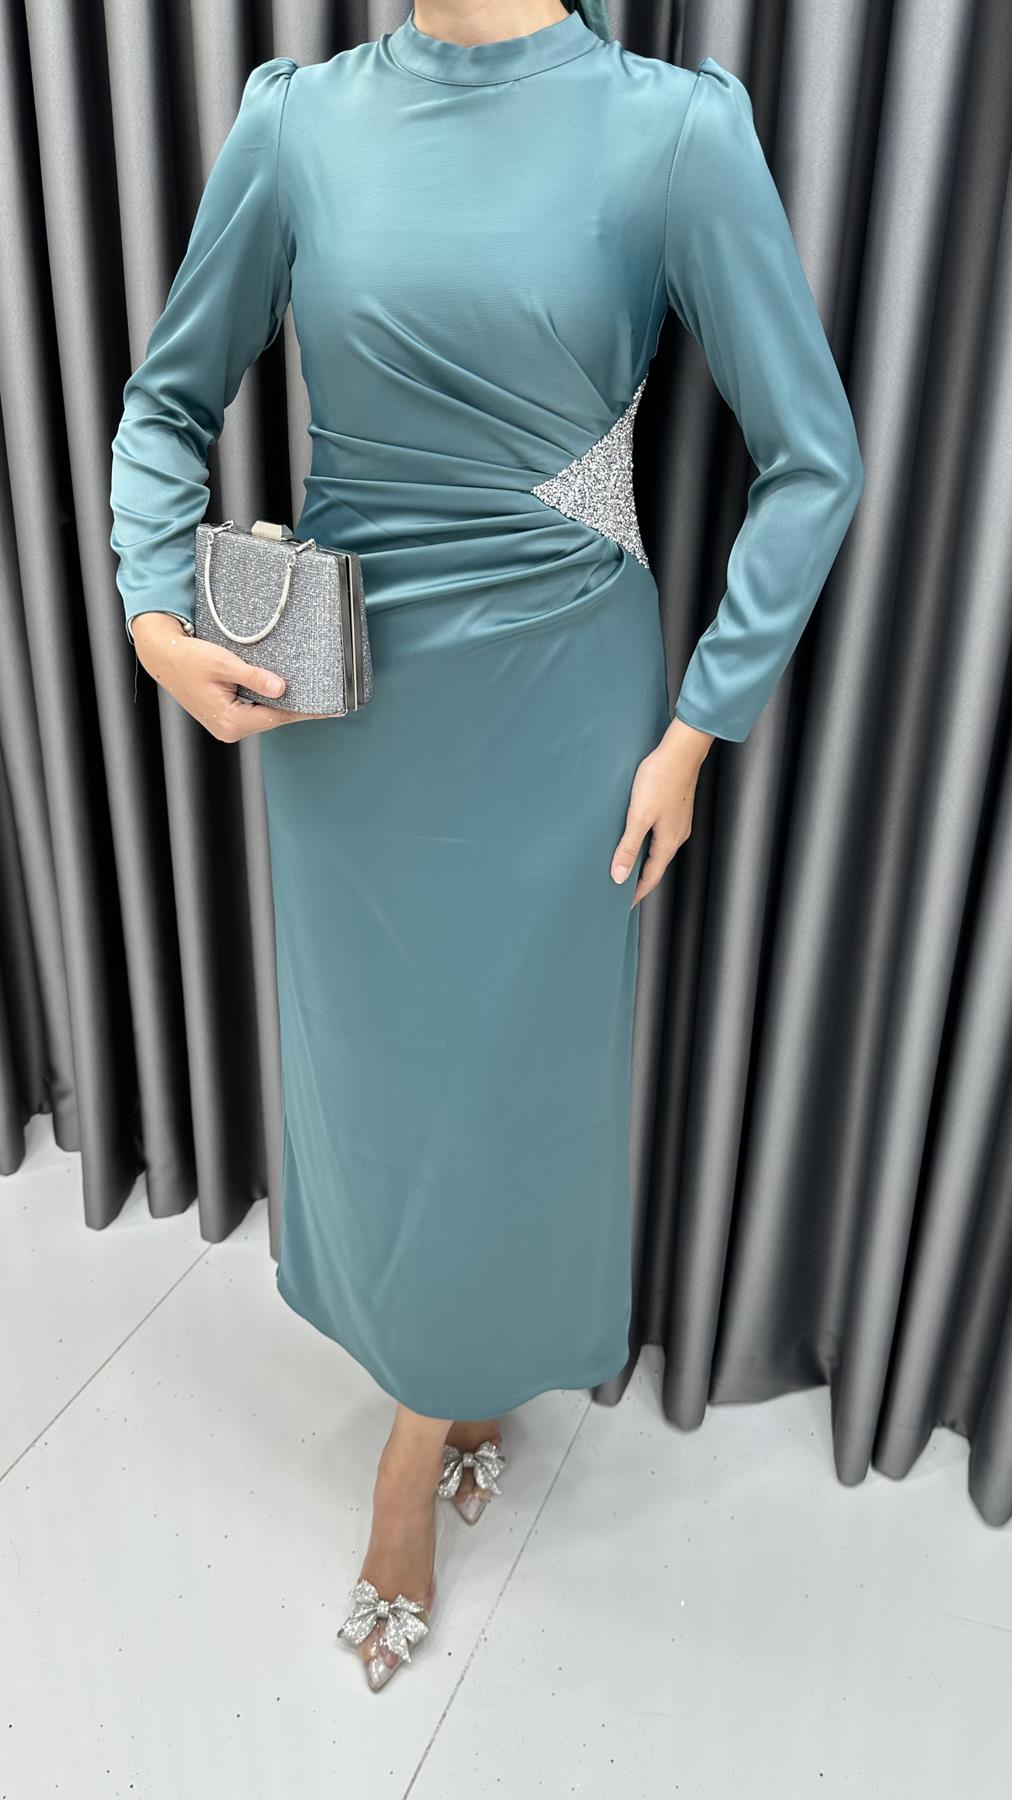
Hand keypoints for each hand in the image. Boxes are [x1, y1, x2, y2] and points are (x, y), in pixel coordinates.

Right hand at [129, 612, 330, 737]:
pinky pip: (254, 708)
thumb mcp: (223, 663)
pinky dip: (269, 699)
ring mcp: (227, 724)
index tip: (330, 710)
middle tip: (328, 700)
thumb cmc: (187, 658)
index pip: (278, 716)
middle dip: (298, 707)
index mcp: (230, 722)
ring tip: (311, 694)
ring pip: (265, 713)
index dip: (305, 711)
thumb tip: (281, 687)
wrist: (162, 655)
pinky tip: (284, 690)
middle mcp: (229, 729)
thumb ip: (254, 677)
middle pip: (273, 717)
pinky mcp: (225, 715)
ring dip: (284, 703)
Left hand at [611, 717, 713, 905]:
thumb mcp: (638, 816)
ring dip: (644, 860)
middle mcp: (677, 836)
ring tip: (627, 865)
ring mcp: (679, 823)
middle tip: (622, 888)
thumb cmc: (660, 779)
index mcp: (668, 842)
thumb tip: (619, 876)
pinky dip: (648, 844)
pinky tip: (638, 837)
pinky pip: (661, 836)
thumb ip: (629, 847)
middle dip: (640, 879)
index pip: (651, 877)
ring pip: (659, 850)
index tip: (624, 904)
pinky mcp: (676, 810)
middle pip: (656, 866)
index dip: (637, 892)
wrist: (681, 751)